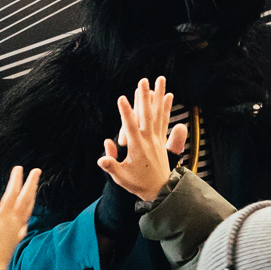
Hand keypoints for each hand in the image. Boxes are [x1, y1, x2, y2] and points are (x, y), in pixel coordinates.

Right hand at [0, 166, 39, 269]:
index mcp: (4, 217)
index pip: (12, 193)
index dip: (15, 180)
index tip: (19, 168)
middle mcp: (14, 222)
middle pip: (25, 199)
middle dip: (31, 184)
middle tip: (37, 171)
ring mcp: (17, 230)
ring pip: (28, 209)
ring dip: (32, 196)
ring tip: (35, 187)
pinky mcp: (15, 239)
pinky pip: (25, 222)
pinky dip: (28, 214)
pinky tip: (27, 216)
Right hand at [99, 77, 189, 201]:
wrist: (159, 190)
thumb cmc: (137, 183)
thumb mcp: (121, 176)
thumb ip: (111, 165)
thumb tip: (101, 158)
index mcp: (137, 147)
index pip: (130, 126)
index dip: (125, 112)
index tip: (122, 98)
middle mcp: (149, 140)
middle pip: (146, 115)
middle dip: (144, 97)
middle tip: (143, 80)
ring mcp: (157, 138)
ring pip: (158, 113)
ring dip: (158, 96)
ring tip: (160, 80)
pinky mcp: (161, 139)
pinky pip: (165, 120)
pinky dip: (166, 107)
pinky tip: (169, 95)